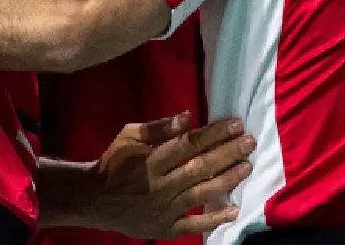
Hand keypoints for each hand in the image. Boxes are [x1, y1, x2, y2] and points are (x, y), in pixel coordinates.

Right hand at [81, 113, 252, 238]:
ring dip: (227, 180)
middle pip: (200, 167)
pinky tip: (234, 210)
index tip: (236, 124)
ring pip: (201, 193)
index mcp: (151, 160)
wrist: (94, 200)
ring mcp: (165, 209)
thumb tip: (187, 116)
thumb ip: (157, 128)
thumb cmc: (114, 164)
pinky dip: (214, 219)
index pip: (188, 144)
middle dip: (228, 153)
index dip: (214, 134)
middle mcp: (160, 185)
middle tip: (250, 142)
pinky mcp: (166, 227)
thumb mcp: (127, 137)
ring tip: (247, 167)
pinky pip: (194, 224)